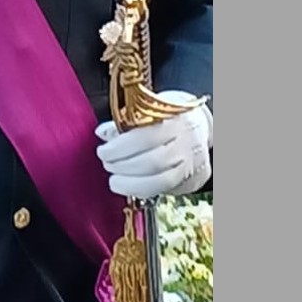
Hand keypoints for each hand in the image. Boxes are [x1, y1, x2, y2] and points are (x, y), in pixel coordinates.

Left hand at [95, 98, 212, 198]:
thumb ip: (125, 122)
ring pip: (160, 181)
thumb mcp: (149, 110)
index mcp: (174, 120)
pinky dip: (142, 190)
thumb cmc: (168, 117)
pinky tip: (129, 185)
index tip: (103, 151)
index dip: (119, 148)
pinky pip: (165, 190)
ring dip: (130, 183)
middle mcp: (186, 143)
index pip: (145, 137)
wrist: (199, 127)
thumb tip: (101, 133)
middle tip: (107, 164)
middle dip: (122, 166)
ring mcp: (191, 163)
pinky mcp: (192, 179)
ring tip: (115, 179)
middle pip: (152, 162)